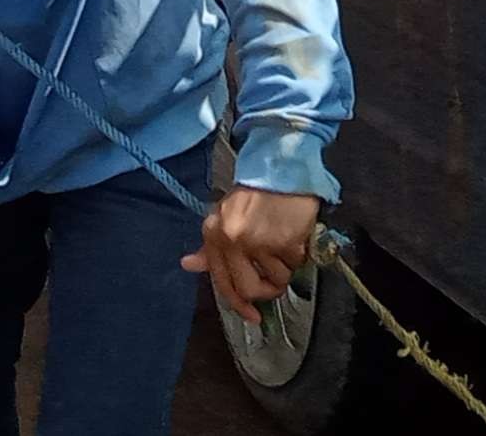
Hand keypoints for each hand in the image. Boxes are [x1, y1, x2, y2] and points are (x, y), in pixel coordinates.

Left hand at [184, 187, 322, 321]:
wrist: (280, 169)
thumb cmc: (254, 194)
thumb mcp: (224, 215)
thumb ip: (209, 247)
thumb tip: (188, 264)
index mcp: (214, 233)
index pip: (222, 281)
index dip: (238, 304)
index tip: (252, 316)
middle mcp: (232, 239)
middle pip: (248, 289)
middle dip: (265, 292)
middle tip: (274, 282)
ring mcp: (258, 241)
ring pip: (275, 279)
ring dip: (284, 269)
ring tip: (284, 247)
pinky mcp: (284, 241)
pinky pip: (294, 265)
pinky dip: (297, 257)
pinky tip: (294, 238)